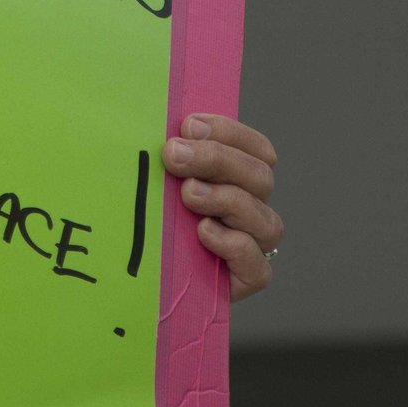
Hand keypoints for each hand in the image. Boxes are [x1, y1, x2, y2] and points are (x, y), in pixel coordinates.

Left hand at [165, 115, 281, 302]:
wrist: (141, 278)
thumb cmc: (151, 221)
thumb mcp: (159, 182)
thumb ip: (171, 157)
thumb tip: (163, 132)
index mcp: (241, 178)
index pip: (256, 148)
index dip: (228, 132)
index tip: (188, 126)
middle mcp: (254, 208)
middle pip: (260, 176)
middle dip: (216, 159)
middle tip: (175, 156)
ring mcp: (255, 245)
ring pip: (265, 219)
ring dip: (225, 199)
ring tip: (188, 194)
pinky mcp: (247, 279)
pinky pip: (258, 265)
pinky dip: (232, 244)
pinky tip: (203, 232)